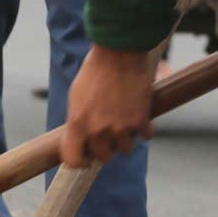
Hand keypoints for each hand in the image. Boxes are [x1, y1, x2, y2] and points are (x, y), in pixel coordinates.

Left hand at [60, 44, 157, 167]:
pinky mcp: (141, 121)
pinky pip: (144, 137)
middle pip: (103, 157)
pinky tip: (138, 116)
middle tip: (107, 136)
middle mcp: (98, 130)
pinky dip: (143, 129)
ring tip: (123, 122)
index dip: (79, 162)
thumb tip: (81, 138)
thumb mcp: (76, 96)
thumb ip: (78, 120)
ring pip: (125, 149)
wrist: (119, 53)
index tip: (84, 159)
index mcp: (77, 123)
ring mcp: (121, 127)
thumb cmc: (95, 71)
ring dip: (125, 139)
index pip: (73, 160)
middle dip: (105, 149)